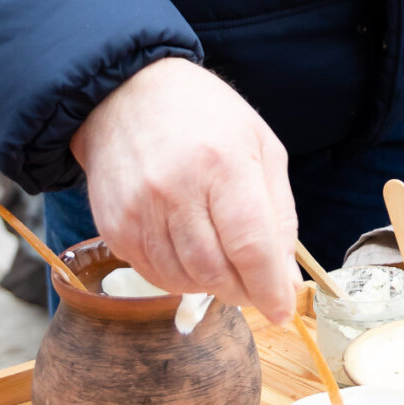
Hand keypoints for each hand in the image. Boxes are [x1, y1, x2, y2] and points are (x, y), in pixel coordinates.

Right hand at [70, 57, 299, 321]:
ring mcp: (140, 211)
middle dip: (245, 291)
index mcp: (223, 163)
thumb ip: (280, 215)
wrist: (126, 95)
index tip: (282, 310)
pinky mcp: (115, 227)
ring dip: (213, 285)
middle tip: (256, 286)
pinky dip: (181, 278)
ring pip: (186, 281)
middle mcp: (177, 189)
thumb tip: (288, 281)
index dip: (270, 288)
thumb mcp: (260, 146)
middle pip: (218, 272)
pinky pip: (155, 275)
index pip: (251, 246)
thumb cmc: (205, 117)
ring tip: (224, 263)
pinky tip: (191, 254)